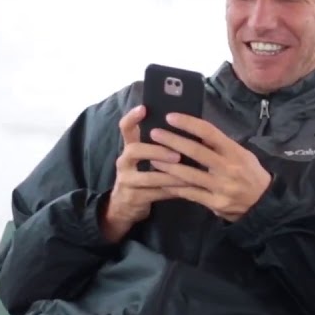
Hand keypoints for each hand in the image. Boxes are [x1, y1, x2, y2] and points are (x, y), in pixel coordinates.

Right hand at [101, 106, 188, 241]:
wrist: (125, 206)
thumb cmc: (144, 175)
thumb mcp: (146, 159)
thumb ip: (160, 145)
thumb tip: (189, 128)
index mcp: (130, 148)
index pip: (125, 128)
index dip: (132, 117)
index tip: (144, 108)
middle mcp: (125, 161)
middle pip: (134, 150)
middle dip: (156, 150)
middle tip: (176, 154)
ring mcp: (127, 180)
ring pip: (147, 176)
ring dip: (169, 174)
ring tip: (187, 173)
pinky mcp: (134, 197)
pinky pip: (156, 193)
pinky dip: (173, 190)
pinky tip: (187, 188)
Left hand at [147, 113, 272, 221]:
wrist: (264, 203)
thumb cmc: (250, 174)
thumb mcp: (242, 155)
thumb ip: (221, 146)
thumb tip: (196, 132)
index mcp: (235, 152)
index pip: (209, 132)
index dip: (189, 123)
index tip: (171, 117)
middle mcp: (228, 168)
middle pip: (196, 151)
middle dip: (172, 141)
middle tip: (154, 134)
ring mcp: (221, 187)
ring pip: (189, 175)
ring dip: (168, 165)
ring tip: (152, 158)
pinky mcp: (215, 203)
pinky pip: (190, 193)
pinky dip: (174, 187)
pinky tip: (162, 181)